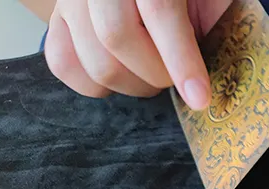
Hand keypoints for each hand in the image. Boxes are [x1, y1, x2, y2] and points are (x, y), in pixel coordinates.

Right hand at [44, 0, 231, 107]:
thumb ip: (211, 16)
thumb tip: (210, 71)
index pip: (158, 10)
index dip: (181, 59)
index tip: (199, 97)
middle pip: (117, 37)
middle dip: (156, 74)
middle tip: (174, 76)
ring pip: (94, 61)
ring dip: (132, 84)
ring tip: (152, 72)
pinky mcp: (57, 17)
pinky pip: (63, 64)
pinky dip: (97, 84)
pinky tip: (124, 74)